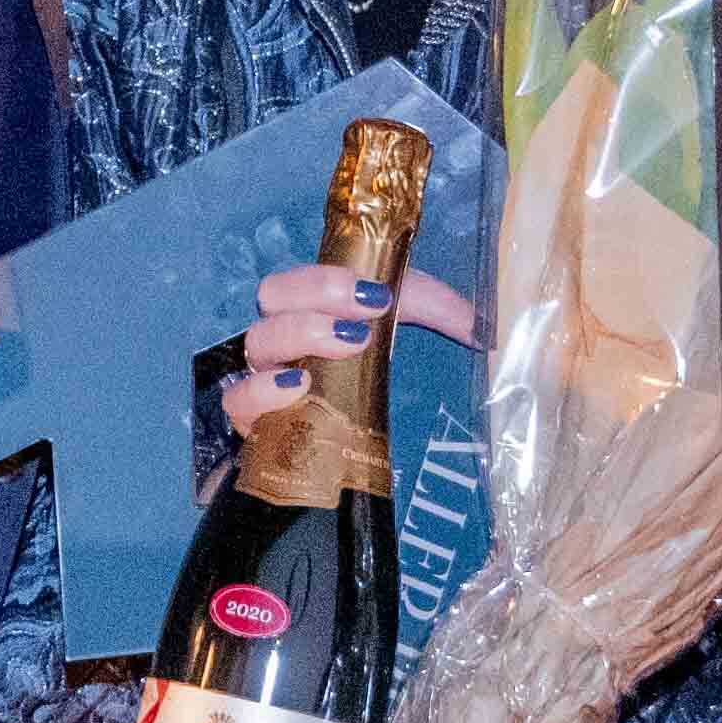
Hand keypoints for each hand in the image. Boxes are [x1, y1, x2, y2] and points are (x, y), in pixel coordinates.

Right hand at [216, 252, 482, 438]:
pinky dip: (260, 390)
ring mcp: (263, 377)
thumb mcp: (404, 330)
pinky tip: (299, 388)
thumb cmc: (368, 373)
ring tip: (348, 346)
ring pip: (257, 342)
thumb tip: (485, 325)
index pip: (300, 275)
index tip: (380, 296)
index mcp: (308, 306)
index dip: (330, 279)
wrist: (346, 447)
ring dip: (299, 335)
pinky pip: (236, 400)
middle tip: (364, 320)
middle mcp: (280, 336)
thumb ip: (439, 313)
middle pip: (271, 295)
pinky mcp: (255, 423)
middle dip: (315, 297)